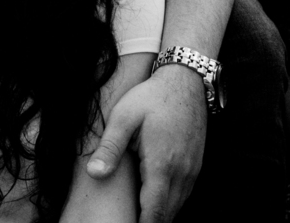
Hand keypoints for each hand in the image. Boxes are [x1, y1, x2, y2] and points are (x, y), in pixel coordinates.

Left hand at [86, 65, 207, 222]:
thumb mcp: (124, 116)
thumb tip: (93, 172)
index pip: (154, 212)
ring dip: (160, 215)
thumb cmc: (151, 97)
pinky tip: (155, 202)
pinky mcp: (195, 165)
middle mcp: (182, 172)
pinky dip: (170, 204)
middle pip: (167, 215)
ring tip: (139, 217)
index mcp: (162, 164)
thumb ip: (110, 147)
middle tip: (129, 222)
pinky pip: (184, 195)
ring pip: (177, 207)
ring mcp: (192, 170)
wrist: (185, 80)